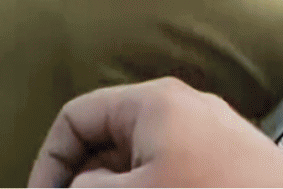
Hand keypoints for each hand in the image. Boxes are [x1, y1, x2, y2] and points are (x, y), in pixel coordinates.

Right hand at [27, 77, 282, 187]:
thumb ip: (86, 188)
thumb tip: (80, 186)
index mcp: (154, 101)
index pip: (76, 117)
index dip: (49, 163)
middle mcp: (185, 108)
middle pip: (109, 139)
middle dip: (86, 180)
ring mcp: (212, 136)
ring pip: (143, 161)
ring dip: (120, 186)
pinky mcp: (232, 165)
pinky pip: (175, 172)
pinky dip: (154, 186)